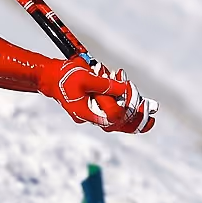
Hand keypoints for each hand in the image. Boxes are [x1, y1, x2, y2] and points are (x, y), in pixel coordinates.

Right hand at [39, 58, 158, 133]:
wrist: (49, 77)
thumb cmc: (65, 77)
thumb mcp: (86, 78)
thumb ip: (105, 85)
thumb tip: (124, 90)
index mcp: (88, 112)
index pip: (114, 117)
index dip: (129, 109)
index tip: (140, 101)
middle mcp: (91, 116)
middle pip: (117, 125)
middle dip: (136, 120)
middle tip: (151, 118)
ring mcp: (91, 113)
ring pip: (115, 120)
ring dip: (130, 114)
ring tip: (146, 110)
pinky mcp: (92, 107)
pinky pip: (110, 112)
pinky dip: (121, 106)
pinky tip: (130, 99)